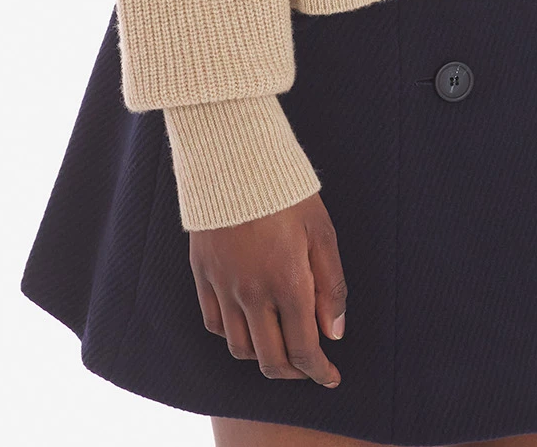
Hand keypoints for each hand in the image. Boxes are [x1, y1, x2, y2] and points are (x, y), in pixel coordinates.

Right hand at [189, 190, 346, 385]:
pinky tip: (247, 326)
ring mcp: (223, 286)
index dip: (319, 372)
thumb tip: (333, 333)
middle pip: (271, 360)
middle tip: (309, 368)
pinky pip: (215, 323)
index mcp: (287, 284)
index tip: (331, 378)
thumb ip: (330, 285)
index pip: (304, 350)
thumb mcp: (321, 231)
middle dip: (294, 372)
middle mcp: (252, 294)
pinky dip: (232, 336)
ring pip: (240, 348)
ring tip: (280, 348)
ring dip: (263, 358)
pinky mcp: (203, 274)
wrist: (234, 157)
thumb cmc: (286, 191)